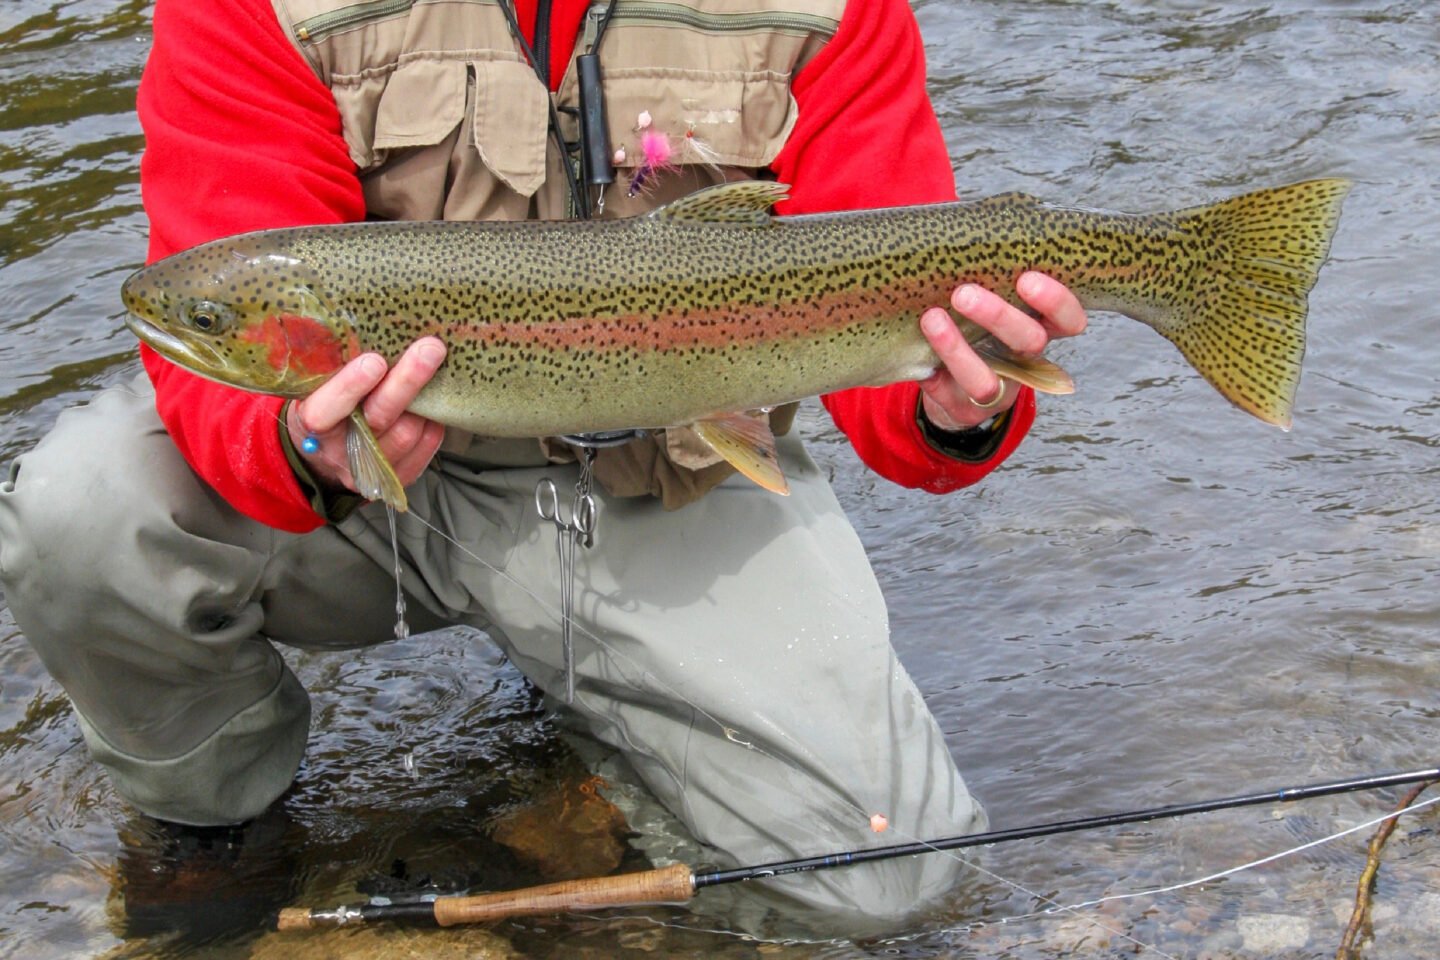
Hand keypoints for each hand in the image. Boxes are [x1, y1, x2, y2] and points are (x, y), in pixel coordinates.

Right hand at [285, 337, 447, 494]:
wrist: (326, 454)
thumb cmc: (325, 405)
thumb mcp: (315, 387)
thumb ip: (334, 365)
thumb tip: (375, 325)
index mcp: (311, 424)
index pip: (325, 410)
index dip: (350, 387)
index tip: (374, 361)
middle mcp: (339, 451)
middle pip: (379, 418)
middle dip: (407, 381)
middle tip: (430, 348)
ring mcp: (370, 469)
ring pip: (407, 434)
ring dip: (425, 401)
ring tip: (436, 369)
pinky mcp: (397, 478)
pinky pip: (424, 449)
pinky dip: (434, 423)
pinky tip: (434, 403)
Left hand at [918, 271, 1087, 429]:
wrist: (951, 382)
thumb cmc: (975, 324)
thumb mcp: (992, 297)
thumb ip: (992, 272)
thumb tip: (975, 223)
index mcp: (1040, 328)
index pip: (1069, 320)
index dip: (1056, 302)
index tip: (1027, 278)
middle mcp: (1025, 362)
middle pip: (1029, 343)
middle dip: (998, 317)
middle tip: (964, 293)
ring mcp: (997, 390)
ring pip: (985, 379)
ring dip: (957, 349)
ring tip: (931, 317)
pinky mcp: (963, 408)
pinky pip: (946, 392)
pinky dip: (931, 368)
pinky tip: (917, 346)